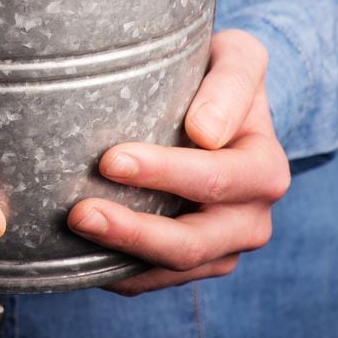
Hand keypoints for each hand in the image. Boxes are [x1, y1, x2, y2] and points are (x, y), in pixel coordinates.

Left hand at [67, 29, 291, 294]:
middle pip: (195, 240)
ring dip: (123, 255)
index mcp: (263, 168)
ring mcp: (222, 244)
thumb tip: (205, 132)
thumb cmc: (219, 74)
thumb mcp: (238, 58)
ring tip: (74, 229)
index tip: (110, 160)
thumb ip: (231, 84)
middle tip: (80, 212)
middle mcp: (250, 215)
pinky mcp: (192, 260)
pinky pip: (155, 280)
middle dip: (135, 230)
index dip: (164, 173)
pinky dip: (120, 273)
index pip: (216, 179)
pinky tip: (78, 256)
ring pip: (174, 267)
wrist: (219, 104)